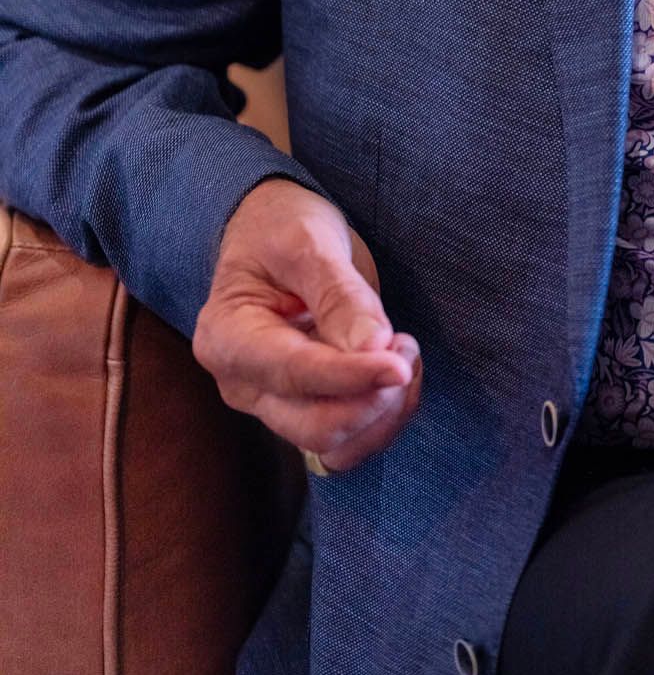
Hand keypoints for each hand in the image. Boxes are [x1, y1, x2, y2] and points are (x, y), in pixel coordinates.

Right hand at [192, 176, 421, 471]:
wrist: (274, 236)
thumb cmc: (281, 230)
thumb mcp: (307, 242)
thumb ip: (338, 295)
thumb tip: (373, 347)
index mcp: (226, 337)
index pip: (293, 373)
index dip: (351, 376)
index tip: (400, 366)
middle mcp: (243, 384)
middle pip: (314, 426)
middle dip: (374, 397)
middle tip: (405, 345)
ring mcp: (272, 404)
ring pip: (336, 445)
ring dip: (385, 413)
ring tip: (404, 353)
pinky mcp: (303, 410)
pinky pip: (349, 440)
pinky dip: (383, 419)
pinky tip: (397, 373)